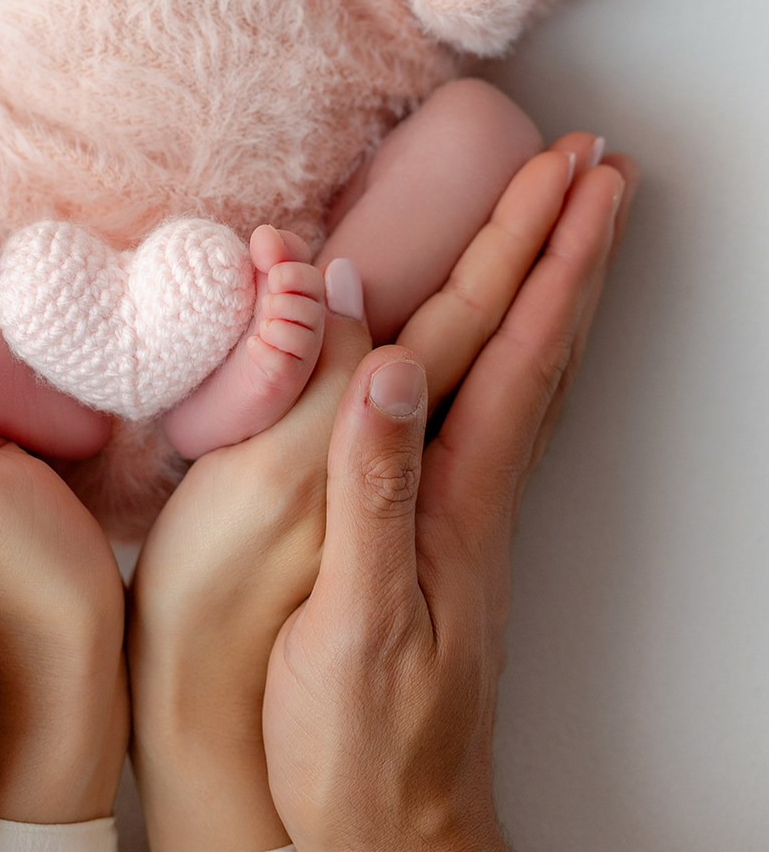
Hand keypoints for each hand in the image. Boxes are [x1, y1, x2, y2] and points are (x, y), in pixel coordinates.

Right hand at [129, 135, 633, 851]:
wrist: (387, 837)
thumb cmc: (361, 743)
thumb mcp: (355, 618)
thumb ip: (368, 486)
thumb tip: (388, 361)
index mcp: (458, 496)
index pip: (519, 350)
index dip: (549, 256)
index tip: (577, 177)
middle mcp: (475, 492)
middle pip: (542, 345)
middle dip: (571, 246)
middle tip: (598, 168)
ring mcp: (464, 513)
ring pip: (527, 374)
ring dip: (553, 287)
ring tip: (567, 225)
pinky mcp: (438, 535)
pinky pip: (492, 406)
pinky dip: (511, 344)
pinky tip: (495, 338)